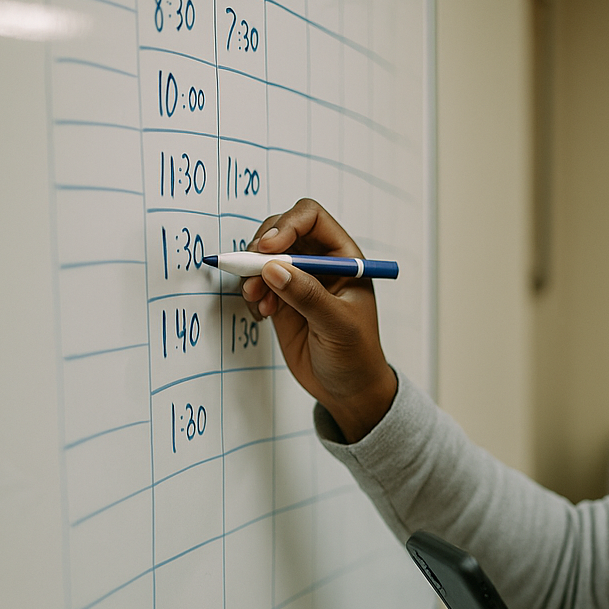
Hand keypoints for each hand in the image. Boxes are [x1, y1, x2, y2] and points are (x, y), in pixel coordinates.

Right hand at [241, 198, 396, 441]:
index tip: (269, 249)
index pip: (311, 218)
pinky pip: (256, 282)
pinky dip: (251, 293)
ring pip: (263, 255)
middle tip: (253, 273)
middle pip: (281, 229)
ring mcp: (298, 280)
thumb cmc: (356, 357)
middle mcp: (320, 262)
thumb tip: (273, 268)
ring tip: (259, 301)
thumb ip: (308, 296)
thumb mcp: (338, 326)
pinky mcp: (280, 299)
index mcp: (345, 258)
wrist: (347, 390)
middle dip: (261, 248)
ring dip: (252, 272)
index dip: (287, 224)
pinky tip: (263, 315)